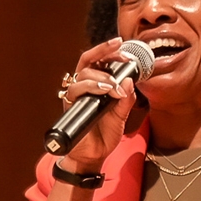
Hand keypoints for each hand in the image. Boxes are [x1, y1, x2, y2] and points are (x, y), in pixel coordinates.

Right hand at [58, 37, 144, 167]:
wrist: (94, 155)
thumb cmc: (105, 134)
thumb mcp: (121, 115)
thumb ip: (126, 99)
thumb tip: (130, 80)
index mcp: (95, 85)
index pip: (98, 60)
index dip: (107, 50)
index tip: (121, 45)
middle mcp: (83, 88)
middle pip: (87, 61)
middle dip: (103, 53)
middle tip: (122, 56)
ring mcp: (76, 97)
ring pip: (82, 75)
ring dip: (101, 76)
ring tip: (115, 86)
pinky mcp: (71, 107)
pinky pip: (75, 91)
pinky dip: (91, 88)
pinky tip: (105, 92)